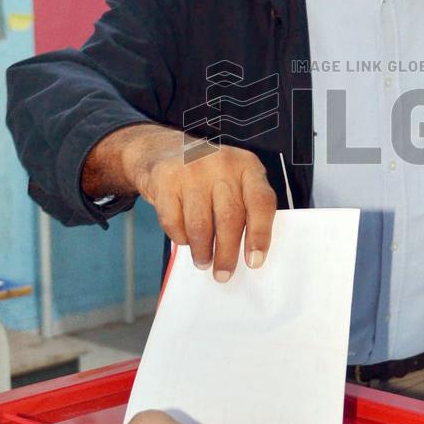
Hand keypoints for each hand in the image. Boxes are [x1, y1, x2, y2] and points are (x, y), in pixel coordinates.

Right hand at [84, 124, 277, 280]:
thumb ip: (246, 205)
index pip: (260, 202)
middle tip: (223, 274)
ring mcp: (192, 169)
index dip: (260, 235)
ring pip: (200, 225)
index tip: (254, 261)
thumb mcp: (235, 178)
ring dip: (202, 252)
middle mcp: (222, 163)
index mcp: (247, 165)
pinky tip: (185, 238)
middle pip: (230, 218)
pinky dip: (180, 237)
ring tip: (203, 261)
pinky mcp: (166, 179)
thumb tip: (251, 252)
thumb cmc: (208, 174)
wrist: (163, 149)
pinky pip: (174, 222)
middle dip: (227, 254)